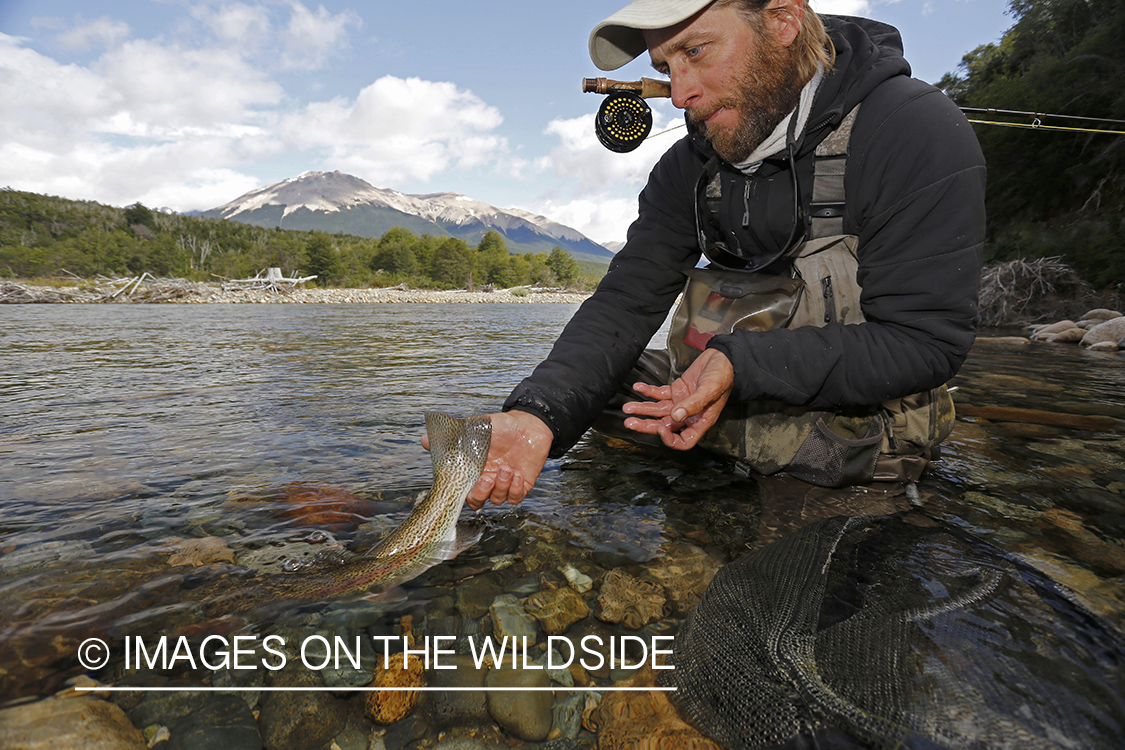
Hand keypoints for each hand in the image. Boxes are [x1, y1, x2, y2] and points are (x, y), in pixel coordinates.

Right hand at [423, 410, 552, 508]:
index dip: (461, 493)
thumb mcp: (473, 429)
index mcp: (473, 470)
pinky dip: (516, 489)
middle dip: (481, 494)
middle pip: (477, 502)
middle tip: (487, 478)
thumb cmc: (500, 427)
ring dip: (501, 487)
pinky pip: (516, 498)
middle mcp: (487, 479)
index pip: (462, 491)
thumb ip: (451, 437)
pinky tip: (517, 474)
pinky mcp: (522, 485)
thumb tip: (425, 440)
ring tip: (506, 469)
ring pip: (497, 500)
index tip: (463, 484)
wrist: (529, 423)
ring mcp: (504, 483)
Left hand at [621, 348, 733, 449]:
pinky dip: (648, 391)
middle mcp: (688, 415)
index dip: (670, 439)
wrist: (723, 358)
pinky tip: (638, 388)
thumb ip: (693, 404)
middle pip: (664, 426)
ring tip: (628, 408)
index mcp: (700, 421)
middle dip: (646, 425)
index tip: (661, 429)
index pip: (683, 441)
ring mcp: (681, 402)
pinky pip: (659, 393)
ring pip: (658, 410)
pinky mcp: (676, 390)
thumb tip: (676, 416)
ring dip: (642, 408)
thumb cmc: (723, 376)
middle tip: (630, 423)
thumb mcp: (710, 390)